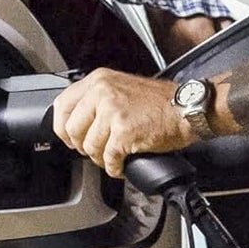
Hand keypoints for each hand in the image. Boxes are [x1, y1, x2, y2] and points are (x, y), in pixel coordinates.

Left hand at [52, 68, 192, 178]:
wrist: (186, 108)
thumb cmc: (160, 102)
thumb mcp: (121, 87)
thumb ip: (97, 99)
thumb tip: (78, 122)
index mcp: (98, 80)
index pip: (61, 105)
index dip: (63, 128)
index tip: (71, 138)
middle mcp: (102, 92)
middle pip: (71, 129)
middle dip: (82, 146)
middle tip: (96, 149)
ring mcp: (112, 111)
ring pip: (89, 147)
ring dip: (100, 158)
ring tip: (113, 156)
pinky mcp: (124, 131)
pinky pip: (108, 158)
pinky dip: (114, 167)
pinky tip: (122, 164)